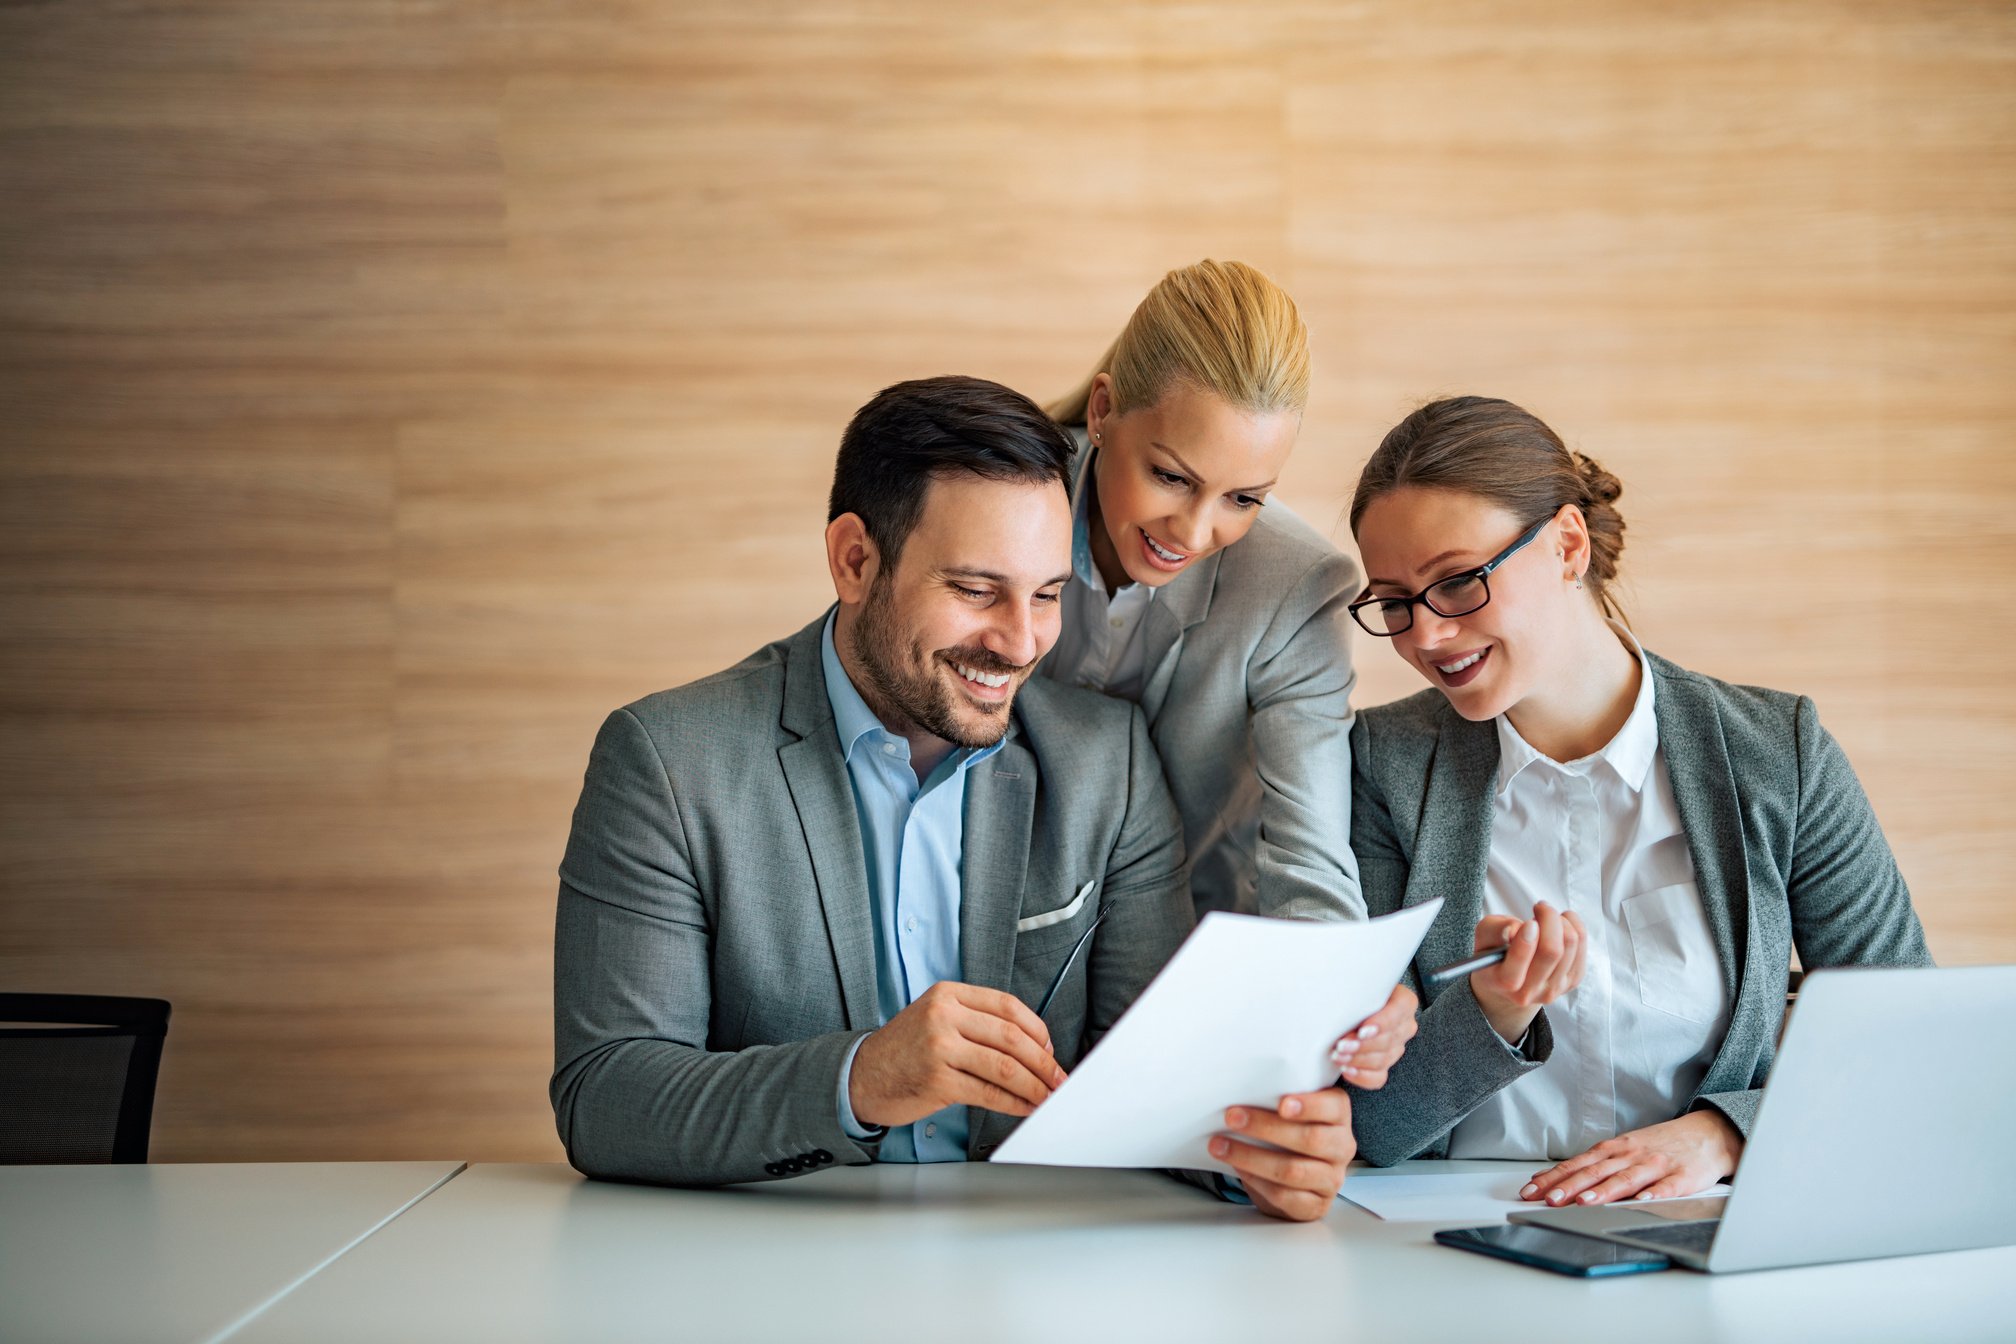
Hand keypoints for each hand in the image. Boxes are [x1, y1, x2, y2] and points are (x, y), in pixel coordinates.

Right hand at [849, 981, 1065, 1127]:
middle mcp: (943, 1016)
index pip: (1007, 1006)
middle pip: (1011, 1037)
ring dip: (1034, 1086)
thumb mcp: (937, 1019)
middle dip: (1043, 1062)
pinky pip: (988, 1092)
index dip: (1037, 1030)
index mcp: (949, 995)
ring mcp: (939, 1047)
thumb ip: (978, 1023)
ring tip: (1048, 1097)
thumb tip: (1034, 1048)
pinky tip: (1024, 1108)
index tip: (1050, 1050)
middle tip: (1059, 1078)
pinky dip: (1013, 1103)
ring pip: (1004, 1066)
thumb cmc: (905, 1050)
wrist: (861, 1075)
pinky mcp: (937, 1080)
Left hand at [1208, 1088, 1355, 1221]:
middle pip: (1310, 1139)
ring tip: (1220, 1145)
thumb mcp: (1288, 1111)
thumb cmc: (1287, 1133)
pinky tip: (1237, 1168)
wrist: (1293, 1177)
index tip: (1281, 1104)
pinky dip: (1256, 1181)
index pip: (1334, 1107)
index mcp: (1338, 1115)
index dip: (1310, 1106)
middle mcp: (1341, 1147)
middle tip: (1232, 1117)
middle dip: (1266, 1128)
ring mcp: (1331, 1179)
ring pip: (1293, 1170)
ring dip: (1251, 1157)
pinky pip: (1285, 1195)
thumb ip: (1277, 1097)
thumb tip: (1237, 1086)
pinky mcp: (1316, 1205)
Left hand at [1329, 983, 1418, 1088]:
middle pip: (1388, 1040)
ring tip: (1338, 1055)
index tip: (1362, 1030)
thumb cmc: (1351, 991)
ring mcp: (1397, 1047)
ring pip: (1382, 1060)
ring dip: (1357, 1060)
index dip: (1381, 1024)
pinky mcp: (1385, 1064)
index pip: (1398, 1012)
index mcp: (1404, 1001)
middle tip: (1341, 1045)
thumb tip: (1340, 988)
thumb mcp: (1356, 983)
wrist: (1346, 1005)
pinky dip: (1361, 1076)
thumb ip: (1356, 987)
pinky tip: (1346, 1070)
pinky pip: (1378, 1077)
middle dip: (1362, 1045)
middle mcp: (1404, 1025)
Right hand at [1469, 902, 1586, 1042]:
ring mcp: (1553, 989)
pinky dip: (1574, 925)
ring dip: (1561, 920)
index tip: (1529, 922)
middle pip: (1552, 951)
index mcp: (1502, 983)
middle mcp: (1529, 992)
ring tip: (1546, 917)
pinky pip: (1582, 946)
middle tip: (1539, 907)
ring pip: (1570, 944)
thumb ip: (1495, 929)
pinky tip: (1560, 923)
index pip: (1518, 966)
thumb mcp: (1484, 936)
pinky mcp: (1572, 981)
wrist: (1509, 980)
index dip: (1526, 940)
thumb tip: (1516, 929)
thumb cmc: (1495, 952)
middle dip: (1549, 919)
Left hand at [1520, 1111, 1743, 1206]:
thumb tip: (1560, 1180)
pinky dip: (1654, 1195)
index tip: (1531, 1190)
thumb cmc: (1661, 1145)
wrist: (1709, 1133)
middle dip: (1570, 1186)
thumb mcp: (1626, 1149)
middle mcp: (1632, 1155)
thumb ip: (1597, 1166)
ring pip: (1626, 1179)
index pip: (1578, 1164)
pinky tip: (1641, 1202)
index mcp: (1615, 1149)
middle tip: (1548, 1199)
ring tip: (1583, 1202)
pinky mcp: (1682, 1178)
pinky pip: (1667, 1188)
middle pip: (1596, 1172)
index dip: (1554, 1177)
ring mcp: (1657, 1166)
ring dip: (1603, 1191)